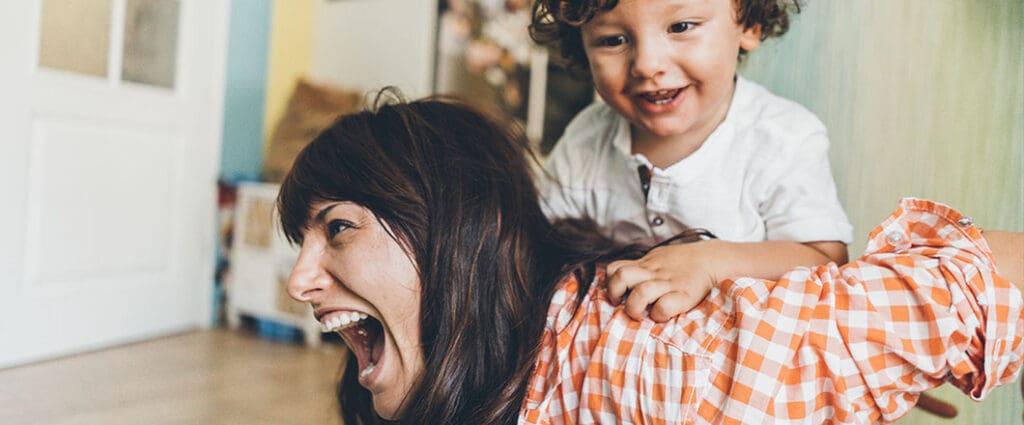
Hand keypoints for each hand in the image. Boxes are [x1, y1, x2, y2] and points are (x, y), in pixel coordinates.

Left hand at [605, 241, 720, 321]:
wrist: (713, 259)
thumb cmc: (684, 262)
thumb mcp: (659, 258)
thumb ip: (642, 267)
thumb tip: (625, 279)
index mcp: (645, 264)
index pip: (614, 268)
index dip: (610, 282)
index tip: (616, 294)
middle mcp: (653, 272)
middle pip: (621, 277)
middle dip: (615, 293)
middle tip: (621, 303)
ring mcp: (668, 283)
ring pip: (640, 292)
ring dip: (634, 307)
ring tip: (639, 313)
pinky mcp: (684, 296)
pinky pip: (663, 307)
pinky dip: (658, 314)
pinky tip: (661, 315)